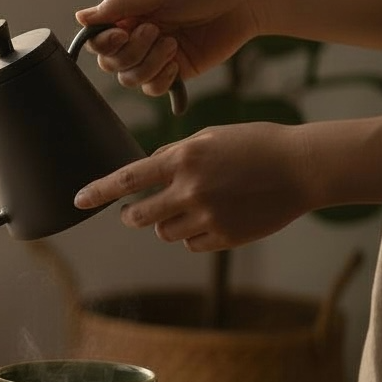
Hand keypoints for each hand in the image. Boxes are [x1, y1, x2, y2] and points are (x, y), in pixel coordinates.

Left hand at [73, 122, 313, 251]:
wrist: (303, 168)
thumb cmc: (256, 145)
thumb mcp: (211, 138)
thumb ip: (175, 153)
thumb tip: (147, 168)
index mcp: (183, 159)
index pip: (128, 178)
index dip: (98, 192)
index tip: (78, 201)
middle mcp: (190, 189)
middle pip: (138, 216)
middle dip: (132, 215)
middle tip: (135, 211)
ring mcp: (207, 215)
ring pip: (164, 232)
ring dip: (168, 223)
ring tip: (193, 206)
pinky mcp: (224, 236)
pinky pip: (191, 244)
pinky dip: (194, 235)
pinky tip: (215, 218)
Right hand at [75, 0, 262, 96]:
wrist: (243, 0)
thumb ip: (118, 4)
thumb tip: (80, 17)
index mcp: (127, 14)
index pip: (97, 39)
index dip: (104, 42)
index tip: (121, 32)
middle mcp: (136, 37)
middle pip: (110, 63)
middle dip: (131, 51)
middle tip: (156, 30)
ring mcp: (154, 56)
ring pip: (129, 79)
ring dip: (148, 63)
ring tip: (172, 43)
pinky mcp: (174, 72)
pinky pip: (152, 88)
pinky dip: (161, 79)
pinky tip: (176, 62)